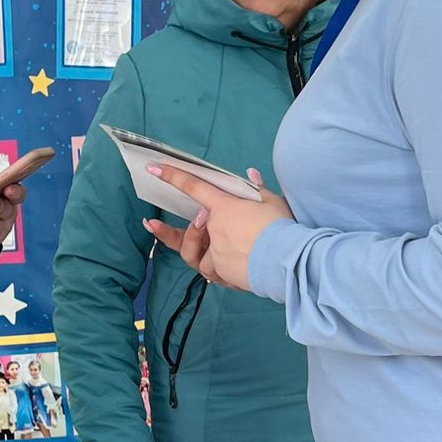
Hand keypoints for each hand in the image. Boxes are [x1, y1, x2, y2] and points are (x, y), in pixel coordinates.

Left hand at [143, 166, 292, 290]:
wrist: (287, 261)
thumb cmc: (281, 227)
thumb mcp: (272, 202)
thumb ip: (257, 188)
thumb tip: (252, 173)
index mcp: (224, 207)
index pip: (194, 187)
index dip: (173, 176)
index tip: (154, 168)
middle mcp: (215, 229)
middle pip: (192, 231)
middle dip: (185, 232)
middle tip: (176, 228)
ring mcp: (216, 253)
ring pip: (198, 258)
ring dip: (203, 254)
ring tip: (221, 254)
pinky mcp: (223, 273)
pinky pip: (212, 273)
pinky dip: (219, 271)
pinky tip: (232, 268)